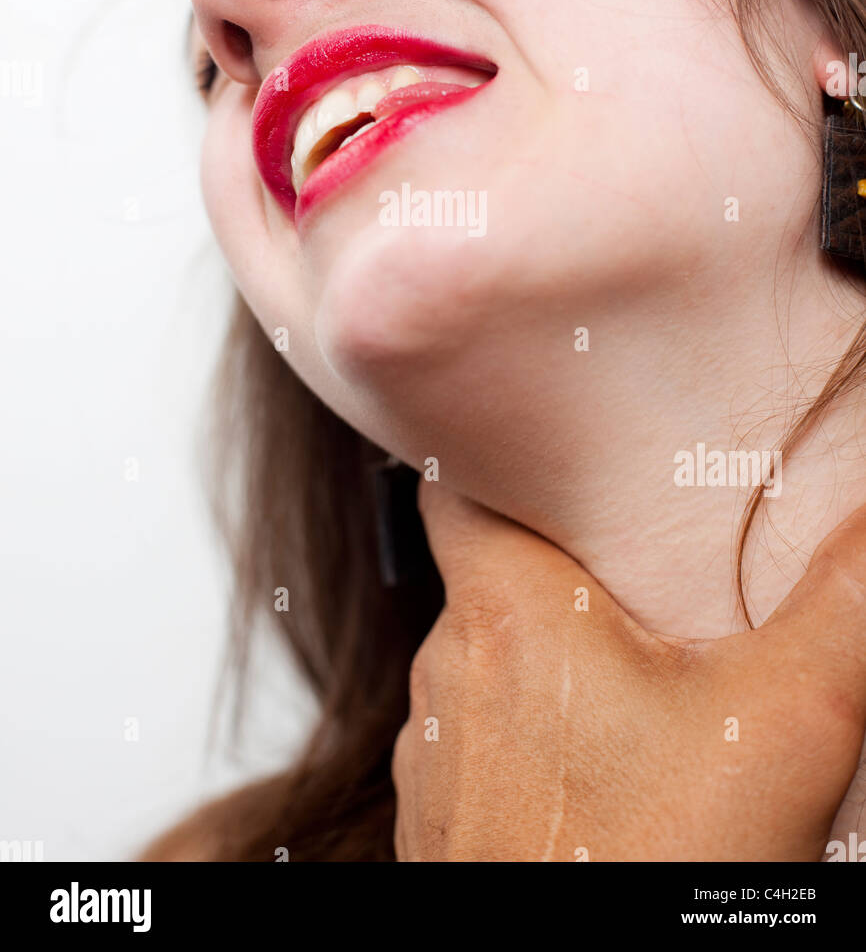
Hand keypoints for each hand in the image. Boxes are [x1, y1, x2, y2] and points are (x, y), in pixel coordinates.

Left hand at [392, 484, 865, 861]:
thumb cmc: (649, 868)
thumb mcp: (784, 723)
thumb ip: (841, 606)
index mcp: (504, 613)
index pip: (451, 486)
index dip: (492, 457)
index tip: (550, 451)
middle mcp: (449, 675)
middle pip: (487, 582)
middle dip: (559, 572)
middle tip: (638, 571)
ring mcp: (439, 761)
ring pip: (488, 670)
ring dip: (551, 663)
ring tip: (639, 673)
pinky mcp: (450, 832)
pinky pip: (485, 751)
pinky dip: (536, 741)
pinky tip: (612, 772)